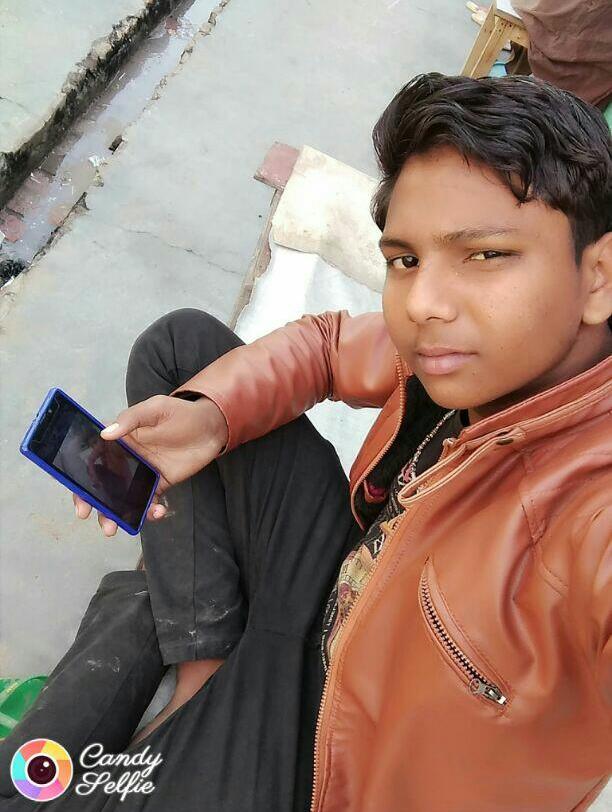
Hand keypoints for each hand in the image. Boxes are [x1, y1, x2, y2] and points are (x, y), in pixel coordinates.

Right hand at [73, 394, 228, 536]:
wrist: (211, 427)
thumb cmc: (181, 413)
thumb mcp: (155, 409)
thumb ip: (131, 419)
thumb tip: (105, 433)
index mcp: (119, 440)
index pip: (92, 458)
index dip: (80, 477)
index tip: (79, 495)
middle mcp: (126, 458)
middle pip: (102, 483)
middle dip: (94, 503)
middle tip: (92, 517)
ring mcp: (141, 473)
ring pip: (122, 497)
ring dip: (116, 514)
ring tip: (116, 527)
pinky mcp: (158, 484)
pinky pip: (148, 502)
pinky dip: (149, 511)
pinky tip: (158, 511)